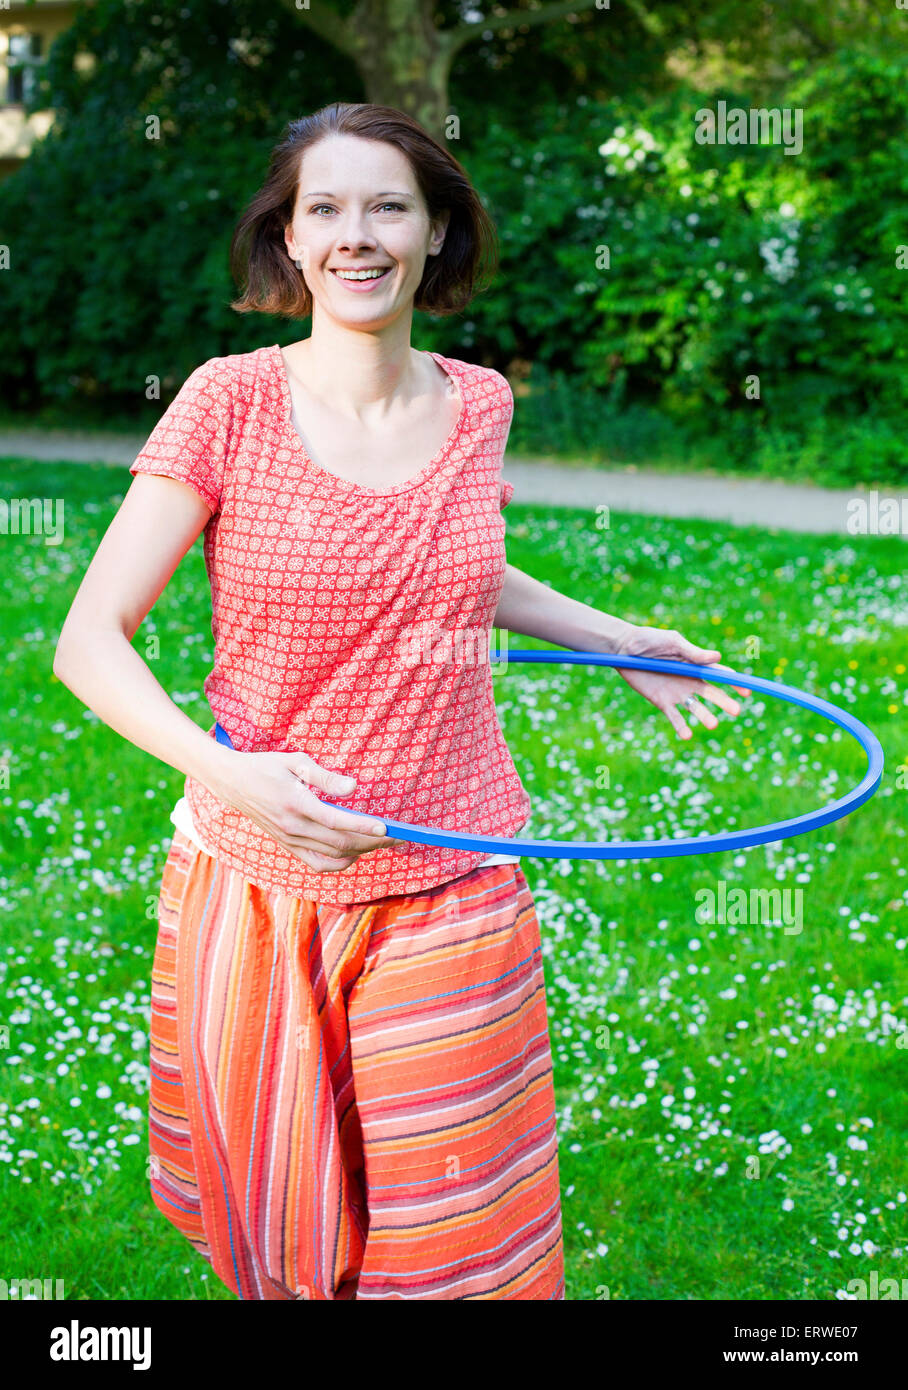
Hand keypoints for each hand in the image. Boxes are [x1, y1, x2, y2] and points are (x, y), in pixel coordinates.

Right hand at [211, 749, 401, 872]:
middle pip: (340, 843)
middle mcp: (293, 827)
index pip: (336, 821)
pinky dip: (339, 863)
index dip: (363, 826)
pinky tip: (354, 853)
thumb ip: (325, 777)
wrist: (233, 783)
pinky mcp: (288, 846)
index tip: (386, 827)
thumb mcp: (295, 761)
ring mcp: (290, 840)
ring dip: (360, 851)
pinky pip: (318, 863)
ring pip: (332, 856)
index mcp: (295, 804)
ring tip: (380, 842)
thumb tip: (352, 788)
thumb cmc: (267, 766)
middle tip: (396, 836)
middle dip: (372, 842)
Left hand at [610, 622, 752, 741]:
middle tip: (737, 711)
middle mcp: (690, 681)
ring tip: (713, 724)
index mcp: (696, 665)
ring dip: (705, 716)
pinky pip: (674, 716)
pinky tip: (688, 735)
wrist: (624, 649)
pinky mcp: (661, 701)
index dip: (734, 682)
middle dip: (724, 702)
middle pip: (712, 694)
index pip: (720, 675)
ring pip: (695, 708)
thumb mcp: (673, 643)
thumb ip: (693, 653)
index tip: (747, 691)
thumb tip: (717, 657)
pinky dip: (681, 726)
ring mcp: (677, 693)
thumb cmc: (650, 640)